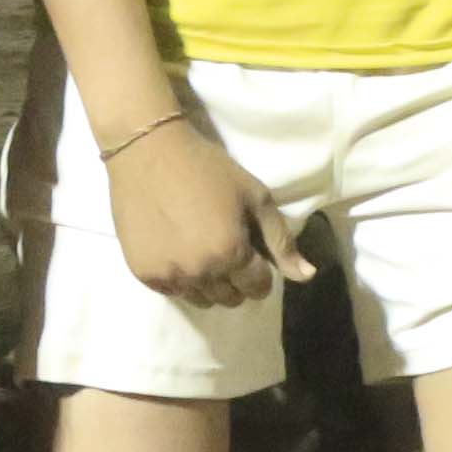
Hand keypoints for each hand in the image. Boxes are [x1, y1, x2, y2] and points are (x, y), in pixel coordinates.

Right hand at [100, 113, 303, 309]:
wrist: (147, 151)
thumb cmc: (207, 168)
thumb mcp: (255, 197)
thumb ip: (282, 241)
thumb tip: (307, 275)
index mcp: (231, 253)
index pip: (259, 288)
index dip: (260, 270)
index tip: (251, 248)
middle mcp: (201, 272)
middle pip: (231, 298)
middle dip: (236, 279)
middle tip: (227, 247)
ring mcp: (170, 276)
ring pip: (203, 300)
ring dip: (210, 282)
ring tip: (202, 249)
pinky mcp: (144, 274)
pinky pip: (174, 292)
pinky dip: (182, 278)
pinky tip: (179, 249)